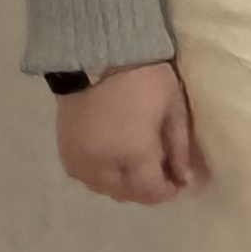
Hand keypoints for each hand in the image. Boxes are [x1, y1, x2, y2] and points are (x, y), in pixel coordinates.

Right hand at [56, 61, 205, 203]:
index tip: (179, 182)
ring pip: (104, 189)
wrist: (96, 57)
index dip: (167, 192)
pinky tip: (114, 163)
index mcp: (133, 154)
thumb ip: (179, 149)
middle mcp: (102, 164)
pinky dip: (102, 178)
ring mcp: (79, 159)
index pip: (151, 191)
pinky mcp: (65, 151)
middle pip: (126, 194)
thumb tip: (185, 179)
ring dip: (123, 187)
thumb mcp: (173, 110)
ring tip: (139, 169)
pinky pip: (85, 178)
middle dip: (147, 191)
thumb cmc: (145, 79)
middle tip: (162, 175)